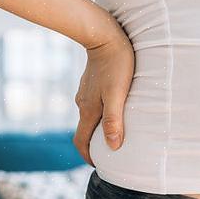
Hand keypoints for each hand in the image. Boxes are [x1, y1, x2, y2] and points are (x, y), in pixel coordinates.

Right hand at [73, 28, 134, 166]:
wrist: (104, 34)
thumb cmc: (116, 64)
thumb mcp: (118, 93)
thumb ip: (114, 120)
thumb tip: (112, 146)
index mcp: (88, 110)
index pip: (81, 142)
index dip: (88, 156)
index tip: (99, 165)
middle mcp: (83, 103)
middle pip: (86, 130)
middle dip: (95, 144)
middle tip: (112, 152)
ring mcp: (86, 92)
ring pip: (90, 116)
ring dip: (100, 127)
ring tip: (117, 131)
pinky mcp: (91, 82)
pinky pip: (94, 103)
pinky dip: (102, 112)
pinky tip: (116, 107)